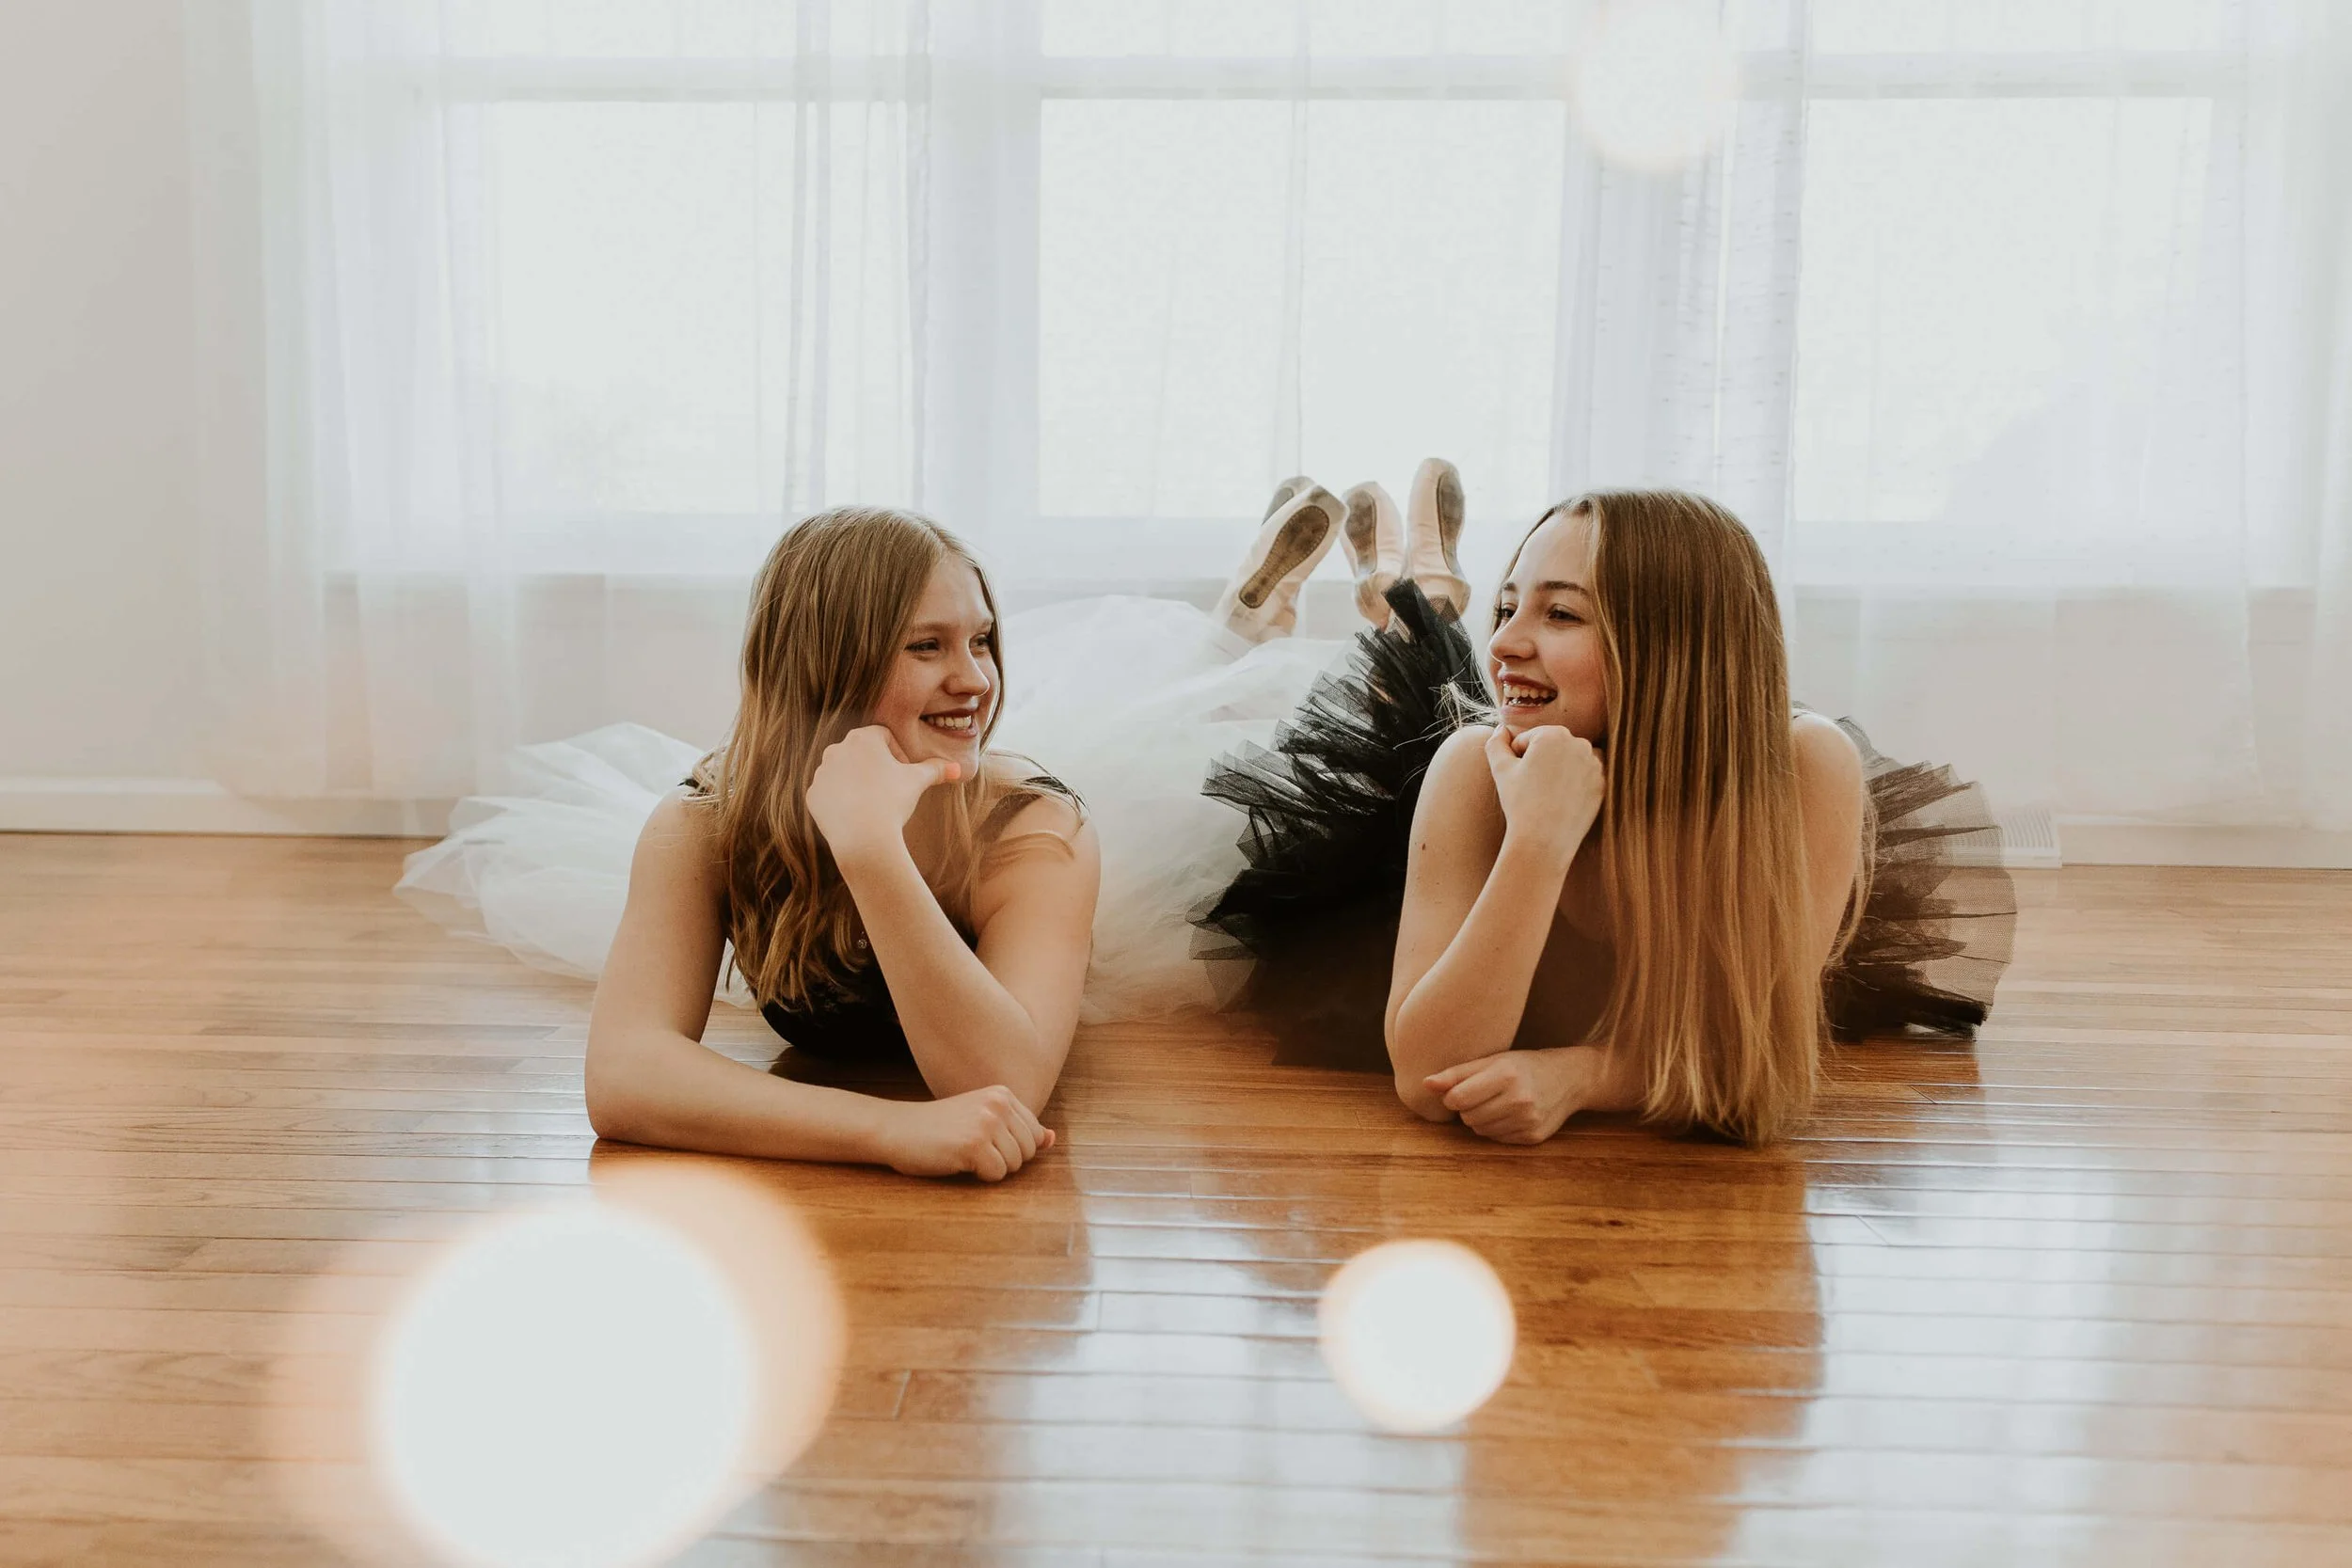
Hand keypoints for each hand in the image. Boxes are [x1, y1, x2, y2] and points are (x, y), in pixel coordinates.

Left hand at [805, 725, 959, 867]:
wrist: (864, 838)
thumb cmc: (892, 802)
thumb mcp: (918, 782)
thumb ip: (936, 769)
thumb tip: (958, 768)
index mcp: (862, 738)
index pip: (884, 738)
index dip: (898, 755)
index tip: (905, 774)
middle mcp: (836, 749)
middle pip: (862, 753)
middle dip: (876, 767)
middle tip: (891, 790)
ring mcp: (821, 773)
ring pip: (844, 772)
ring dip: (857, 783)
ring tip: (874, 804)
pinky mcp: (813, 795)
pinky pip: (829, 793)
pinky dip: (841, 801)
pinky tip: (857, 815)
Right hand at [876, 1085, 1055, 1180]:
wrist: (897, 1129)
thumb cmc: (939, 1129)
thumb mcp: (982, 1121)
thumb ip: (1018, 1129)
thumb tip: (1052, 1139)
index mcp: (1003, 1094)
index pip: (1034, 1134)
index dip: (1011, 1147)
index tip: (983, 1141)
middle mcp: (998, 1104)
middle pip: (1029, 1151)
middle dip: (1005, 1160)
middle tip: (972, 1149)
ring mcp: (987, 1123)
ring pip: (1015, 1165)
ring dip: (991, 1168)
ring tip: (964, 1153)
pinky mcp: (974, 1144)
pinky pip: (997, 1175)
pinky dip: (980, 1176)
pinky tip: (958, 1162)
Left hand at [1424, 1045, 1631, 1144]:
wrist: (1568, 1078)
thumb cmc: (1523, 1066)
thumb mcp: (1491, 1060)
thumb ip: (1457, 1073)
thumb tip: (1425, 1084)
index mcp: (1506, 1075)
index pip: (1458, 1098)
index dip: (1452, 1097)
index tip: (1460, 1091)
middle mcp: (1520, 1099)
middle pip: (1468, 1117)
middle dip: (1468, 1108)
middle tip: (1484, 1094)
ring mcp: (1529, 1121)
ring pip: (1481, 1131)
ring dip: (1481, 1119)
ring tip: (1498, 1103)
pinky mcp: (1534, 1137)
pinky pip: (1498, 1139)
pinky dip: (1497, 1129)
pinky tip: (1510, 1114)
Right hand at [1484, 723, 1602, 861]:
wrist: (1544, 840)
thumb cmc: (1520, 803)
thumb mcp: (1500, 769)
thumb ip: (1496, 742)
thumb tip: (1501, 728)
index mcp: (1553, 734)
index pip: (1529, 740)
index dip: (1518, 759)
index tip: (1519, 779)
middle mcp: (1579, 743)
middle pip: (1552, 747)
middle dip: (1541, 762)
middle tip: (1533, 788)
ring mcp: (1595, 764)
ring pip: (1570, 759)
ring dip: (1559, 770)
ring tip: (1548, 794)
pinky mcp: (1603, 783)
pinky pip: (1586, 776)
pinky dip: (1575, 784)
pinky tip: (1563, 800)